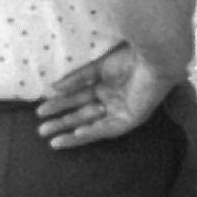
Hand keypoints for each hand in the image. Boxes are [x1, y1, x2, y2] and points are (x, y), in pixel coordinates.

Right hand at [37, 45, 185, 150]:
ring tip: (50, 139)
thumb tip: (53, 88)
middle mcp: (113, 99)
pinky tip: (77, 134)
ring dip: (72, 132)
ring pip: (92, 124)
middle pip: (82, 114)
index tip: (40, 109)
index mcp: (106, 85)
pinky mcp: (132, 118)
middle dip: (61, 121)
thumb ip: (77, 79)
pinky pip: (109, 128)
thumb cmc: (132, 56)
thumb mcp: (98, 68)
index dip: (60, 104)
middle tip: (40, 129)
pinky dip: (93, 131)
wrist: (156, 57)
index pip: (78, 98)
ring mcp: (122, 110)